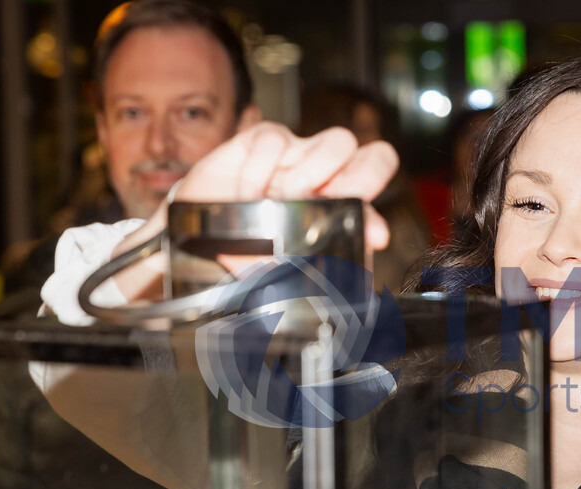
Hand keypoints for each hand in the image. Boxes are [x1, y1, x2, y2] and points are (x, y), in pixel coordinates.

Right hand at [112, 123, 398, 300]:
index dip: (374, 177)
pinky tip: (249, 194)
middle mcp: (320, 167)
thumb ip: (343, 243)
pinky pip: (273, 140)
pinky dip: (262, 170)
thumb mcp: (301, 255)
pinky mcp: (259, 141)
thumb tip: (378, 234)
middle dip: (349, 175)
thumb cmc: (256, 248)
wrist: (202, 243)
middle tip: (321, 203)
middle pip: (357, 145)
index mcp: (338, 191)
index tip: (359, 211)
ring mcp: (292, 151)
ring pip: (330, 140)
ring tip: (282, 202)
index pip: (377, 160)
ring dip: (309, 174)